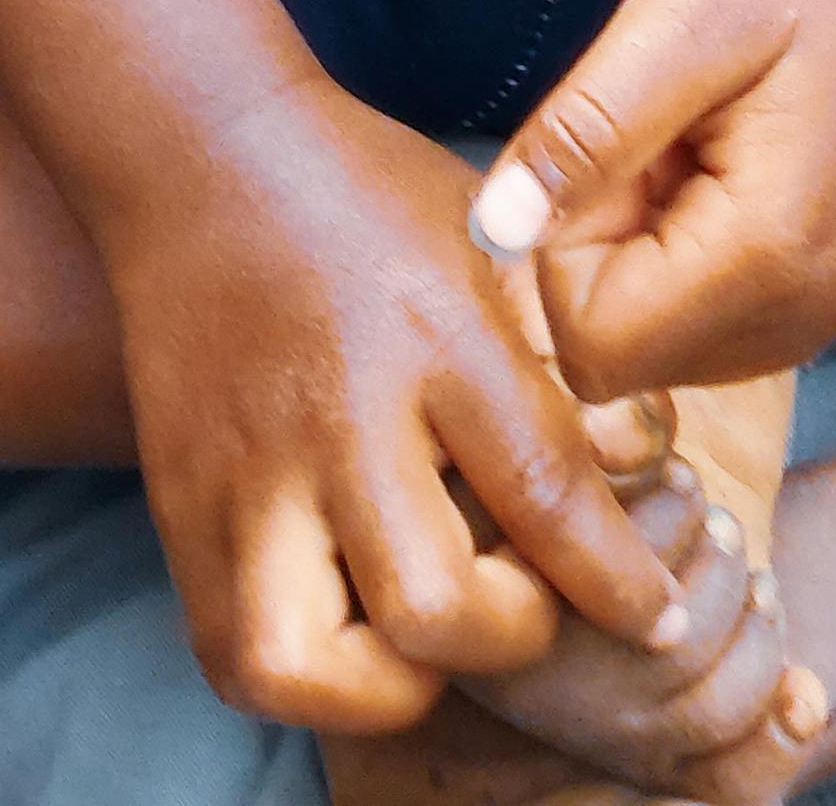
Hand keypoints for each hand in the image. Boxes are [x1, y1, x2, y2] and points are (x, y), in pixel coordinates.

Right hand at [120, 90, 704, 735]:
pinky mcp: (178, 506)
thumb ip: (550, 367)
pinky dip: (296, 675)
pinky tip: (341, 633)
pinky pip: (225, 653)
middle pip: (431, 608)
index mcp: (435, 339)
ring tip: (415, 641)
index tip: (657, 622)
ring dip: (379, 684)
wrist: (200, 151)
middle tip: (513, 600)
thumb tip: (631, 472)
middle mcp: (339, 418)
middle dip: (501, 637)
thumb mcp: (488, 248)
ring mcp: (245, 474)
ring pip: (300, 665)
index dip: (617, 583)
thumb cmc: (363, 194)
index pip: (546, 492)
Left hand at [470, 0, 835, 399]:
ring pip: (676, 340)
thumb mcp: (679, 17)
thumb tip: (491, 234)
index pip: (593, 341)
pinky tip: (739, 149)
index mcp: (777, 255)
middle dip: (612, 246)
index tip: (622, 136)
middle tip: (665, 125)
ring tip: (705, 130)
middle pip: (634, 353)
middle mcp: (825, 311)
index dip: (567, 243)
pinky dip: (704, 247)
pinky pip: (733, 315)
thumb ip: (582, 136)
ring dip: (654, 246)